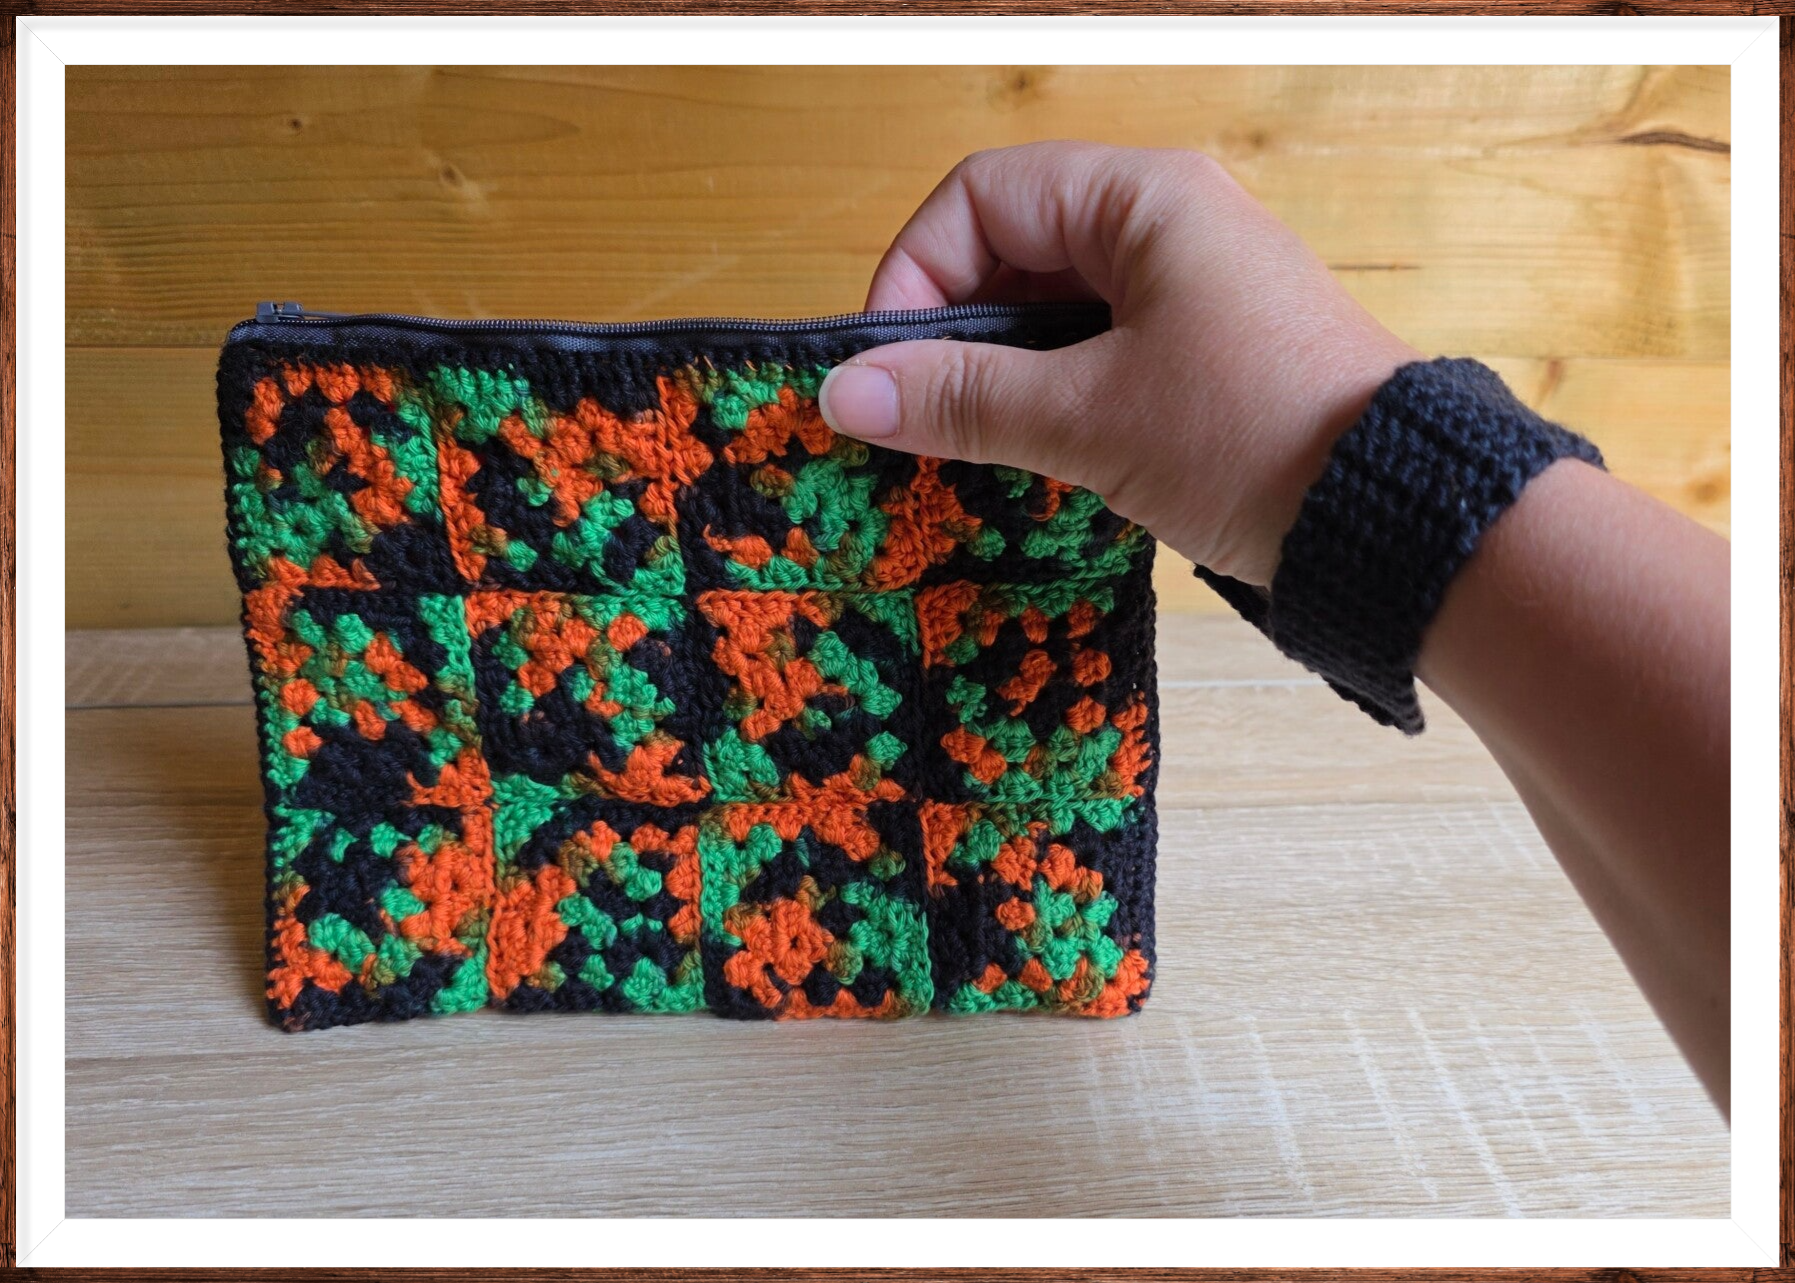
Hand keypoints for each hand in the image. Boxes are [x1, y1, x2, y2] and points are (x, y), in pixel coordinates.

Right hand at [817, 140, 1420, 585]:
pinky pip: (1097, 354)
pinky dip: (1050, 398)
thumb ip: (961, 398)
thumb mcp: (1089, 417)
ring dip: (999, 375)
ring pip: (1052, 311)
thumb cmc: (1252, 437)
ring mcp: (1191, 292)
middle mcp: (1167, 226)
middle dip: (953, 332)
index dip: (916, 272)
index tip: (885, 366)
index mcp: (1143, 200)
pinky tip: (1028, 458)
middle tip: (916, 418)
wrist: (1400, 519)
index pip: (981, 198)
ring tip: (965, 447)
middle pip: (1012, 250)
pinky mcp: (1205, 357)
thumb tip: (844, 391)